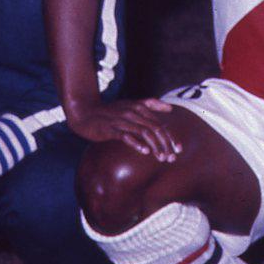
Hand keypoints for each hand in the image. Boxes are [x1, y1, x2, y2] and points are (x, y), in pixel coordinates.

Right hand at [70, 97, 187, 160]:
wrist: (84, 112)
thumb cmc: (110, 111)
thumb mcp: (131, 105)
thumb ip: (151, 104)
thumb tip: (170, 109)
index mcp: (140, 108)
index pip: (160, 124)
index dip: (171, 137)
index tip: (179, 150)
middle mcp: (133, 112)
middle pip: (155, 129)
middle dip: (166, 144)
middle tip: (172, 158)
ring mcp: (122, 120)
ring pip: (144, 133)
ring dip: (155, 146)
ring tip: (161, 158)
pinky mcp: (110, 128)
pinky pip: (126, 136)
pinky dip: (136, 143)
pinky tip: (144, 151)